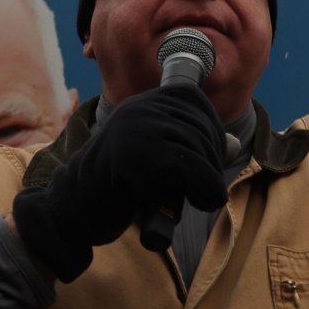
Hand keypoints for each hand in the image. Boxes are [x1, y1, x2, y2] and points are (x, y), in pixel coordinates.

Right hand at [13, 85, 226, 281]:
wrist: (75, 209)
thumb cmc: (119, 188)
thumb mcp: (157, 161)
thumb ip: (190, 149)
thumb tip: (233, 144)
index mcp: (141, 104)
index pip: (191, 98)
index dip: (211, 129)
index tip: (208, 160)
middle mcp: (137, 109)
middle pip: (198, 126)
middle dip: (211, 160)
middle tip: (205, 189)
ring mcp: (134, 129)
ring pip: (196, 148)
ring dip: (209, 179)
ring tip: (202, 198)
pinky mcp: (133, 155)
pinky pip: (186, 166)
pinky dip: (204, 186)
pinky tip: (203, 201)